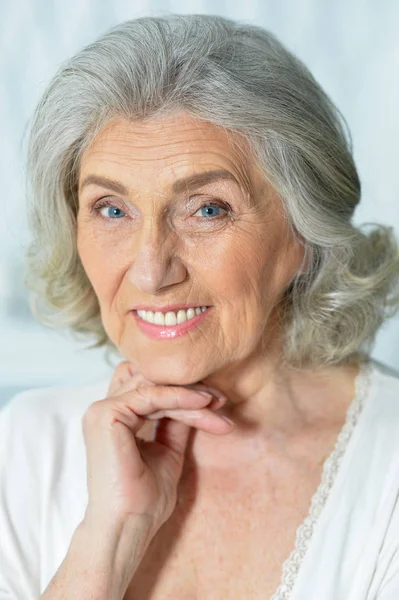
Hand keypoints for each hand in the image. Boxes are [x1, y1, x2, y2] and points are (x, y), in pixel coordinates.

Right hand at [81, 361, 232, 535]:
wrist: (129, 526)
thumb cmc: (145, 498)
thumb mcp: (170, 450)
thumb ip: (177, 422)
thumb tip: (200, 396)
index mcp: (115, 417)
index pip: (152, 387)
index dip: (184, 389)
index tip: (217, 401)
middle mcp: (105, 409)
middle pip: (154, 381)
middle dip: (190, 388)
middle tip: (221, 400)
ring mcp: (102, 410)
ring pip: (156, 387)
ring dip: (190, 395)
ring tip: (218, 405)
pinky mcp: (106, 414)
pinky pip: (151, 396)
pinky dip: (180, 398)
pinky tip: (204, 404)